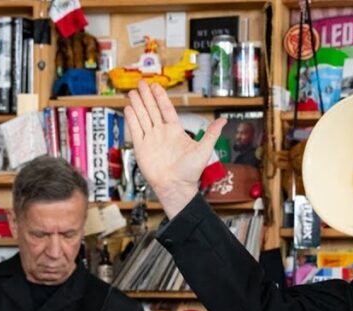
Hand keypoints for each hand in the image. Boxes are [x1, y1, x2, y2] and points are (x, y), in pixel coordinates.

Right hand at [124, 81, 225, 217]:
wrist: (175, 187)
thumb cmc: (190, 172)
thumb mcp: (204, 150)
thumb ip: (212, 133)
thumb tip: (224, 120)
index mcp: (176, 131)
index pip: (167, 110)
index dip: (161, 98)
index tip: (155, 86)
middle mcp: (162, 133)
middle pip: (152, 110)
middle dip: (146, 96)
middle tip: (141, 82)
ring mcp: (151, 139)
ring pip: (143, 117)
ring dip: (137, 104)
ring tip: (132, 92)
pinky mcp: (141, 148)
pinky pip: (135, 130)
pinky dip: (132, 119)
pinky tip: (128, 108)